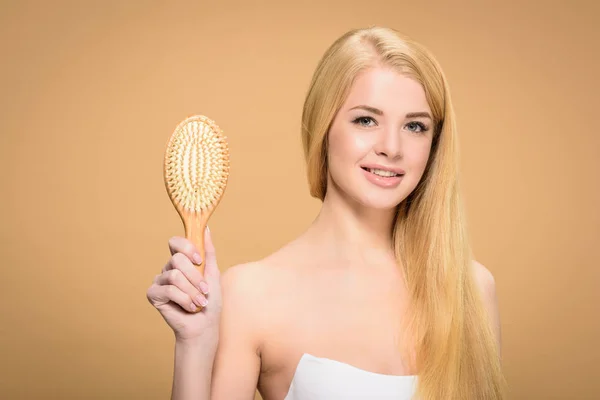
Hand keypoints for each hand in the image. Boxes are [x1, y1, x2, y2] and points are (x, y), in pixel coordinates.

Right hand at [146, 227, 221, 342]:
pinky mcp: (153, 295)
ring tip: (200, 302)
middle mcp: (168, 268)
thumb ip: (209, 252)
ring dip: (192, 291)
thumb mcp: (213, 273)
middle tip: (204, 289)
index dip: (187, 248)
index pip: (175, 242)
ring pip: (175, 275)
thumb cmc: (209, 300)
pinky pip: (168, 290)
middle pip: (177, 259)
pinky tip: (190, 308)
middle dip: (195, 277)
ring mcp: (159, 281)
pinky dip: (184, 300)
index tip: (199, 260)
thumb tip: (206, 229)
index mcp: (181, 261)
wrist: (204, 325)